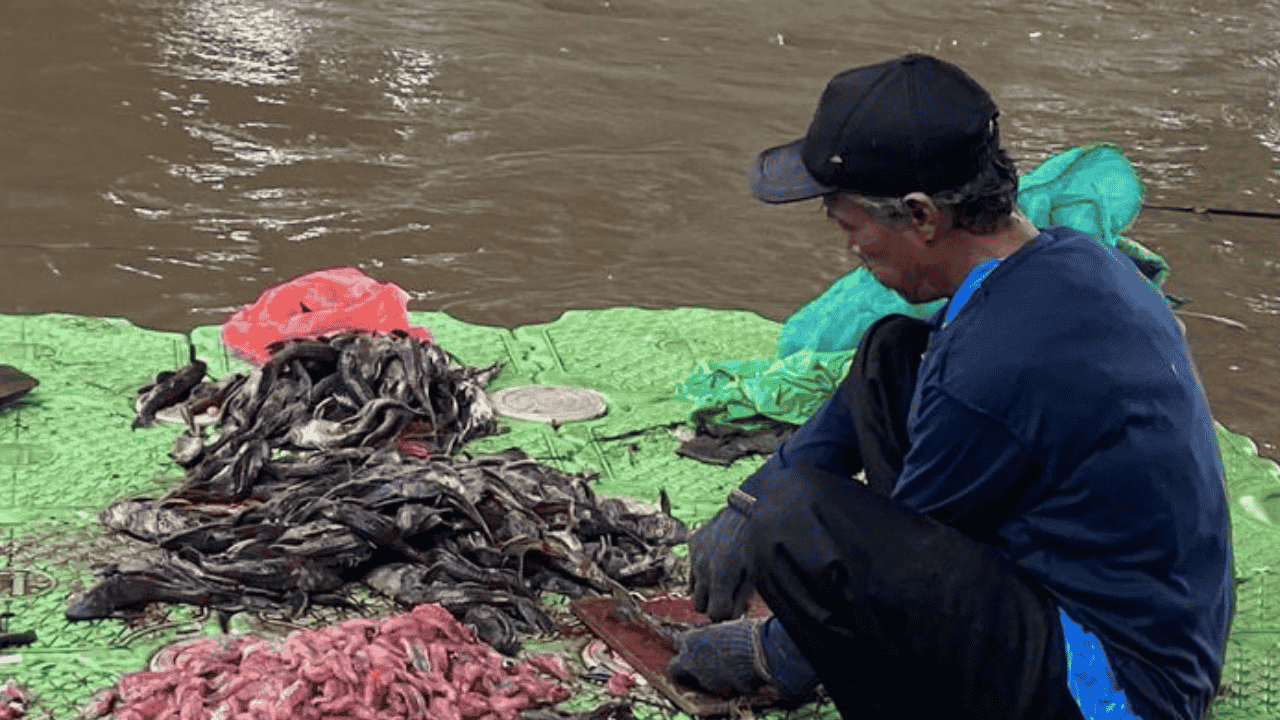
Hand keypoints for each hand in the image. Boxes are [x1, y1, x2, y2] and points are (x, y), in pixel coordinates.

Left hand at [665, 618, 771, 696]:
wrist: (757, 652)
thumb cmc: (741, 634)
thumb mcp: (719, 629)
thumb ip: (707, 636)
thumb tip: (706, 638)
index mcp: (690, 640)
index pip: (675, 643)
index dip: (681, 645)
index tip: (685, 645)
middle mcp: (690, 660)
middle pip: (674, 667)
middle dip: (680, 666)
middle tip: (691, 663)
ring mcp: (701, 677)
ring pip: (695, 678)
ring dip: (703, 673)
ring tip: (721, 666)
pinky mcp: (715, 690)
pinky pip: (713, 686)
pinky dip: (719, 681)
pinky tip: (731, 674)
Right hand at [688, 489, 755, 621]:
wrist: (750, 511)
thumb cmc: (758, 545)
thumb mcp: (755, 576)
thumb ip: (740, 599)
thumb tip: (732, 616)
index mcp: (720, 578)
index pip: (713, 614)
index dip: (726, 614)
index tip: (736, 608)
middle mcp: (703, 568)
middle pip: (700, 605)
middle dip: (714, 604)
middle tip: (730, 596)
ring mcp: (696, 555)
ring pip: (693, 588)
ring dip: (706, 589)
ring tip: (724, 581)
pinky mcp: (694, 543)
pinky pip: (693, 567)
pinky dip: (703, 571)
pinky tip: (718, 564)